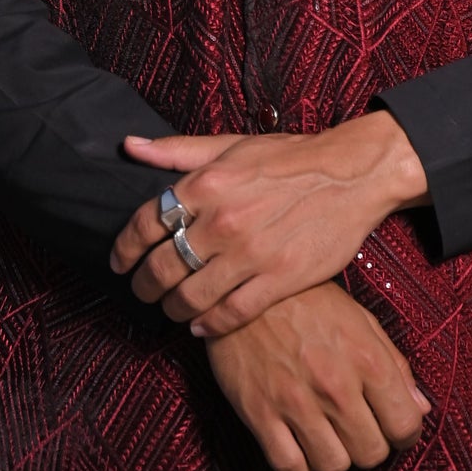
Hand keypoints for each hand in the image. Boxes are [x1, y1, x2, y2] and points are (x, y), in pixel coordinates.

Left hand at [109, 112, 427, 337]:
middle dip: (143, 286)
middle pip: (161, 267)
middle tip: (142, 293)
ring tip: (171, 309)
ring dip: (172, 309)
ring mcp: (251, 252)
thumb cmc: (289, 158)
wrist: (351, 174)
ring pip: (190, 297)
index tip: (120, 263)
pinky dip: (207, 325)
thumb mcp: (231, 145)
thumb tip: (129, 146)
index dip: (125, 249)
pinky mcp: (279, 279)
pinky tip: (201, 325)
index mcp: (208, 183)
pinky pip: (229, 314)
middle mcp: (223, 219)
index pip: (145, 223)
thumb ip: (178, 150)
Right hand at [205, 281, 431, 470]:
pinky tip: (302, 446)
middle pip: (370, 452)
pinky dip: (301, 467)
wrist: (244, 290)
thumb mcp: (359, 318)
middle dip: (369, 445)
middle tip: (358, 429)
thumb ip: (394, 364)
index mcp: (365, 357)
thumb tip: (420, 406)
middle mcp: (334, 384)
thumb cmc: (305, 300)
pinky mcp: (261, 414)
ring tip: (329, 436)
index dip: (405, 433)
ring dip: (335, 456)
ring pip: (333, 466)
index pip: (404, 424)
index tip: (394, 429)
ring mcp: (296, 402)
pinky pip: (291, 468)